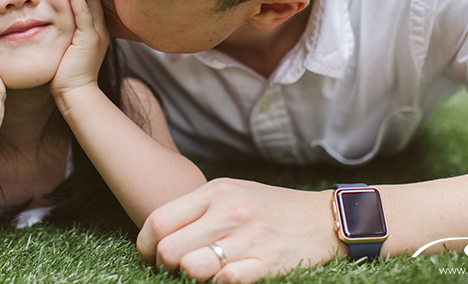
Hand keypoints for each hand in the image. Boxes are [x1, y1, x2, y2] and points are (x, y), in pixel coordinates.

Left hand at [51, 0, 108, 101]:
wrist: (75, 95)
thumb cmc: (66, 76)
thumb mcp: (67, 51)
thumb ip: (64, 36)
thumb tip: (49, 25)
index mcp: (96, 32)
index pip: (92, 3)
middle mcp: (100, 30)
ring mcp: (96, 34)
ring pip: (91, 2)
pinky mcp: (89, 39)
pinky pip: (84, 13)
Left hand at [137, 179, 339, 282]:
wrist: (323, 218)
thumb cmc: (269, 207)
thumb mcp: (232, 193)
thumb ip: (197, 209)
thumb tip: (159, 234)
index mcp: (215, 192)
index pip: (159, 220)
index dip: (144, 245)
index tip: (149, 255)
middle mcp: (229, 212)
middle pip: (169, 250)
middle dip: (164, 266)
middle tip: (174, 269)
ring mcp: (249, 239)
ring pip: (192, 269)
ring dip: (190, 277)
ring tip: (199, 274)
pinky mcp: (267, 263)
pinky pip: (226, 281)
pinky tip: (224, 278)